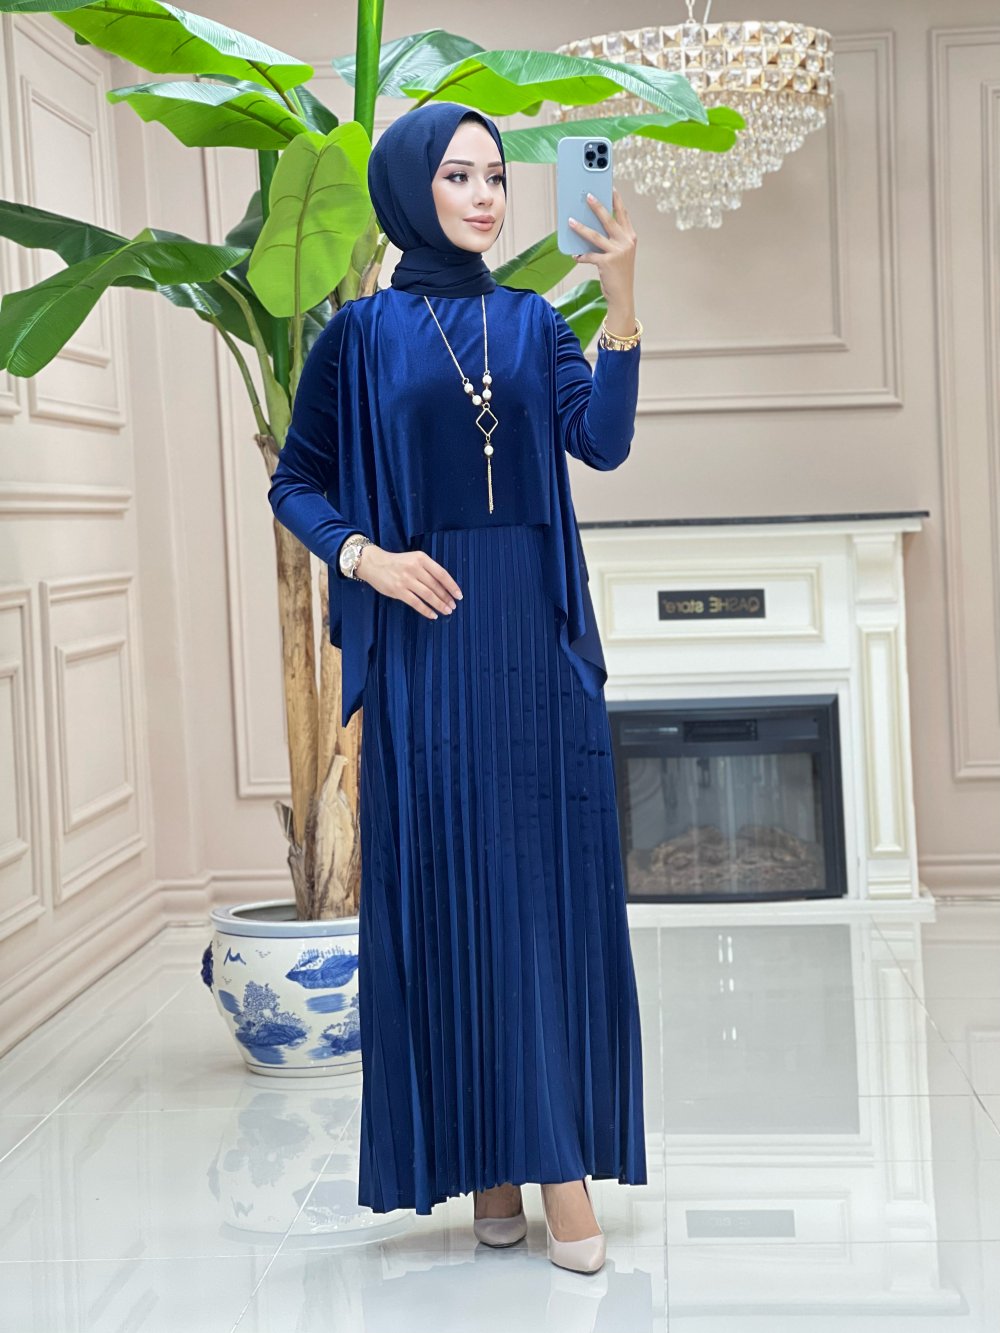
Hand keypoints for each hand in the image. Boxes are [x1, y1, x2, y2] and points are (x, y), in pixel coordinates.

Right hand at [356, 545, 461, 619]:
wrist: (374, 564)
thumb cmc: (397, 562)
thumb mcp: (414, 559)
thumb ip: (427, 569)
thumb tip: (444, 586)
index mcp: (421, 558)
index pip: (441, 574)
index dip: (452, 586)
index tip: (459, 595)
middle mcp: (414, 568)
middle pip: (435, 586)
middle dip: (446, 597)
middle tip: (453, 606)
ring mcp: (406, 580)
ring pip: (428, 595)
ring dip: (439, 604)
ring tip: (447, 611)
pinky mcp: (398, 591)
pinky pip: (416, 603)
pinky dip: (426, 610)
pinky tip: (433, 615)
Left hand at [568, 185, 637, 316]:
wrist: (622, 295)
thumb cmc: (618, 272)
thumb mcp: (619, 253)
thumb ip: (610, 239)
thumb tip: (590, 226)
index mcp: (631, 237)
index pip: (623, 214)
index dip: (616, 200)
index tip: (610, 187)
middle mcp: (626, 242)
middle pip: (609, 219)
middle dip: (597, 205)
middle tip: (587, 195)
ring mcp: (618, 252)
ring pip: (595, 236)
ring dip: (581, 228)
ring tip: (570, 221)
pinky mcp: (607, 263)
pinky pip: (590, 255)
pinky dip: (581, 255)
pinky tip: (574, 255)